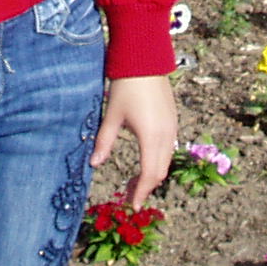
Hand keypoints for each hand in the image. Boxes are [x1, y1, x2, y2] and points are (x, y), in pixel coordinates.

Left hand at [90, 75, 176, 206]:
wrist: (145, 60)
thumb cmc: (126, 87)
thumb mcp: (112, 115)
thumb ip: (104, 141)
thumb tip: (94, 164)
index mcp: (151, 137)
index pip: (149, 174)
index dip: (141, 192)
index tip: (132, 205)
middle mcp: (166, 135)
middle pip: (160, 171)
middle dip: (146, 186)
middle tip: (129, 195)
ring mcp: (172, 127)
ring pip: (166, 160)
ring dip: (152, 174)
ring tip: (135, 181)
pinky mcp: (173, 120)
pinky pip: (169, 148)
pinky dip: (158, 160)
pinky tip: (145, 160)